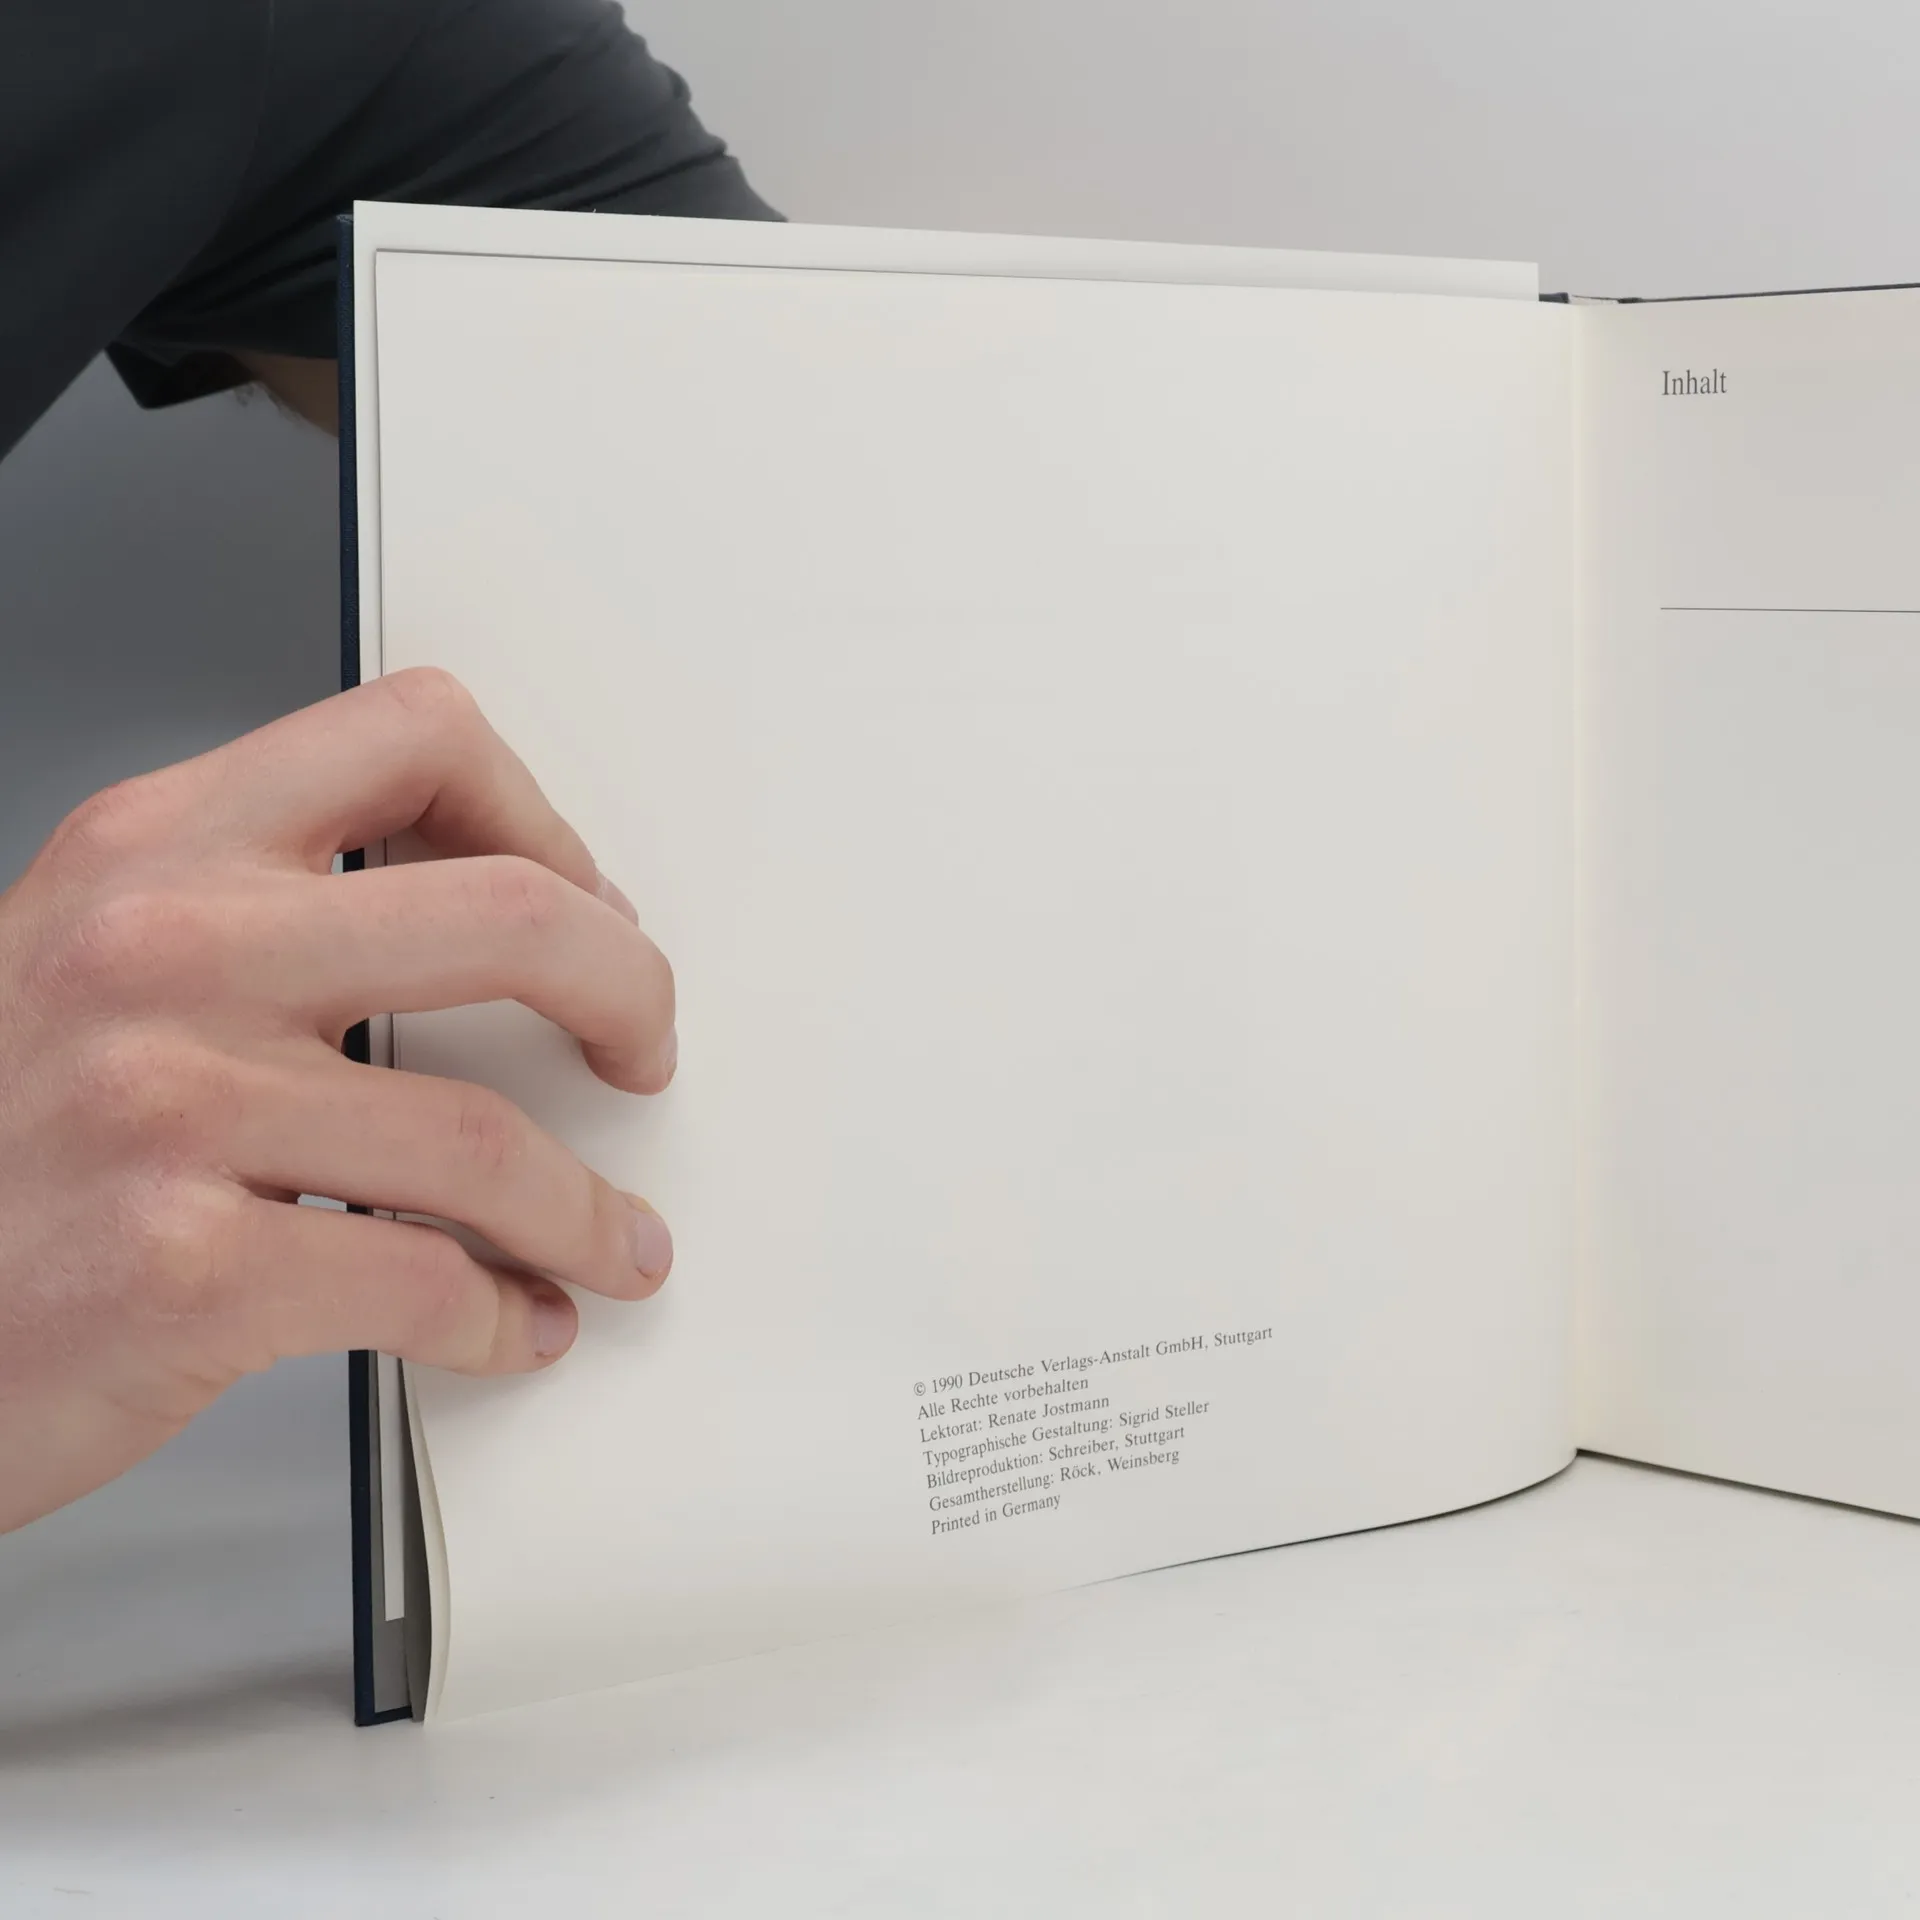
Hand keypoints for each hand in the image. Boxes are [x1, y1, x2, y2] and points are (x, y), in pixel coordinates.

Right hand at [0, 669, 675, 1532]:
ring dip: (586, 1210)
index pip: (416, 737)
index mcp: (155, 850)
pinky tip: (510, 1322)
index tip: (584, 899)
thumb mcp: (84, 961)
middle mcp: (166, 952)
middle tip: (644, 1049)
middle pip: (511, 916)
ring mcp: (170, 1108)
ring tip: (609, 1243)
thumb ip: (257, 918)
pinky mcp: (181, 1271)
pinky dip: (501, 1315)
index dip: (541, 817)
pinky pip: (425, 1284)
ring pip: (487, 1140)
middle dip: (630, 992)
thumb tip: (462, 931)